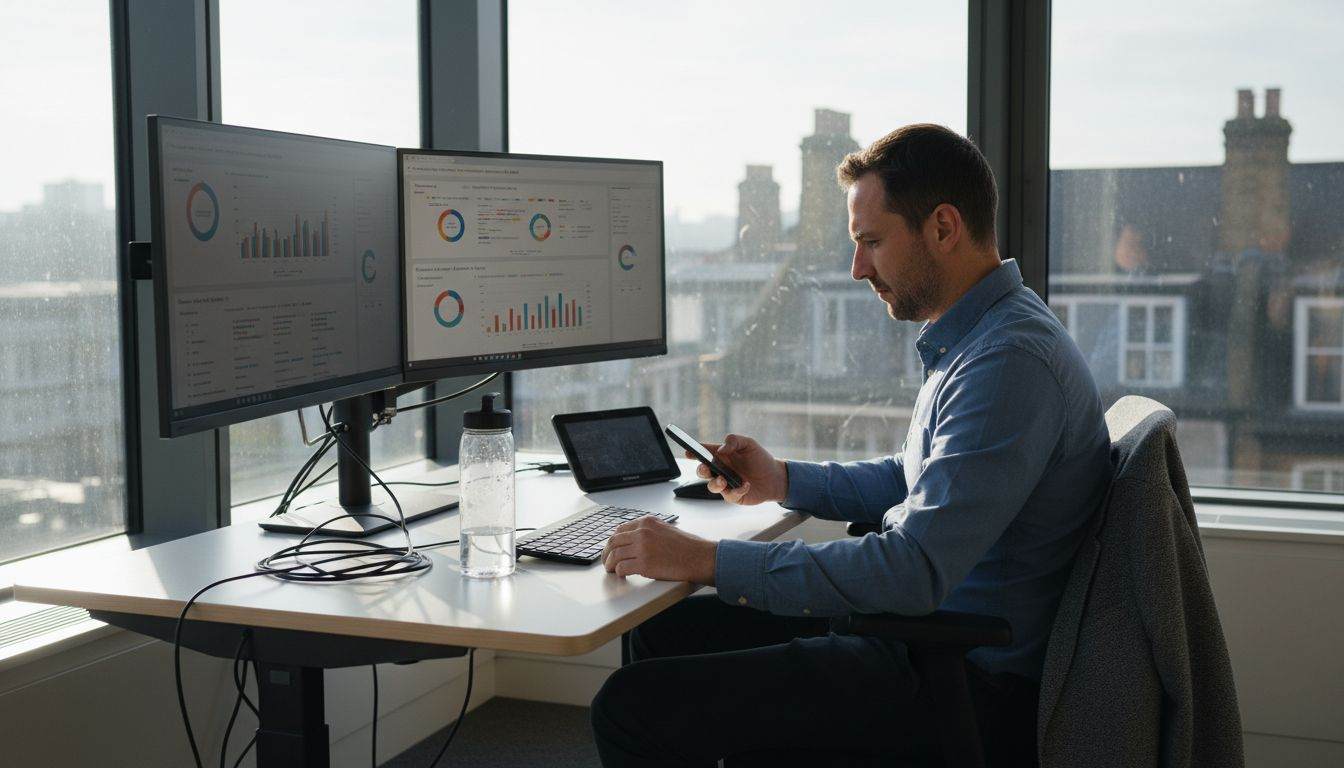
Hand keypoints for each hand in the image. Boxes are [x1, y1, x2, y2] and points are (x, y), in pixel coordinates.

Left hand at [602, 516, 716, 583]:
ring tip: (612, 570)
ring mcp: (642, 547)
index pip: (620, 530)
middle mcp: (642, 532)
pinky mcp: (643, 564)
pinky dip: (619, 572)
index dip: (614, 541)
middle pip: (613, 541)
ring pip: (614, 555)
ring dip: (610, 564)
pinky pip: (621, 568)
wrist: (699, 557)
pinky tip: (623, 575)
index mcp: (647, 522)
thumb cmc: (688, 546)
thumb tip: (634, 541)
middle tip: (607, 561)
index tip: (612, 549)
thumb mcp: (665, 529)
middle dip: (606, 553)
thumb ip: (649, 532)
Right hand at [690, 434, 787, 504]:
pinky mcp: (733, 495)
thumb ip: (734, 441)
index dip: (693, 452)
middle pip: (702, 471)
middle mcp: (720, 470)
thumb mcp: (749, 443)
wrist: (775, 477)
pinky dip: (737, 490)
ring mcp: (725, 483)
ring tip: (723, 480)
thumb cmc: (760, 459)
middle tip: (705, 469)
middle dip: (700, 470)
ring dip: (715, 483)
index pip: (703, 452)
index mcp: (720, 455)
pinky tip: (746, 484)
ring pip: (712, 486)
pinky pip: (730, 495)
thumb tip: (721, 450)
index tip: (688, 452)